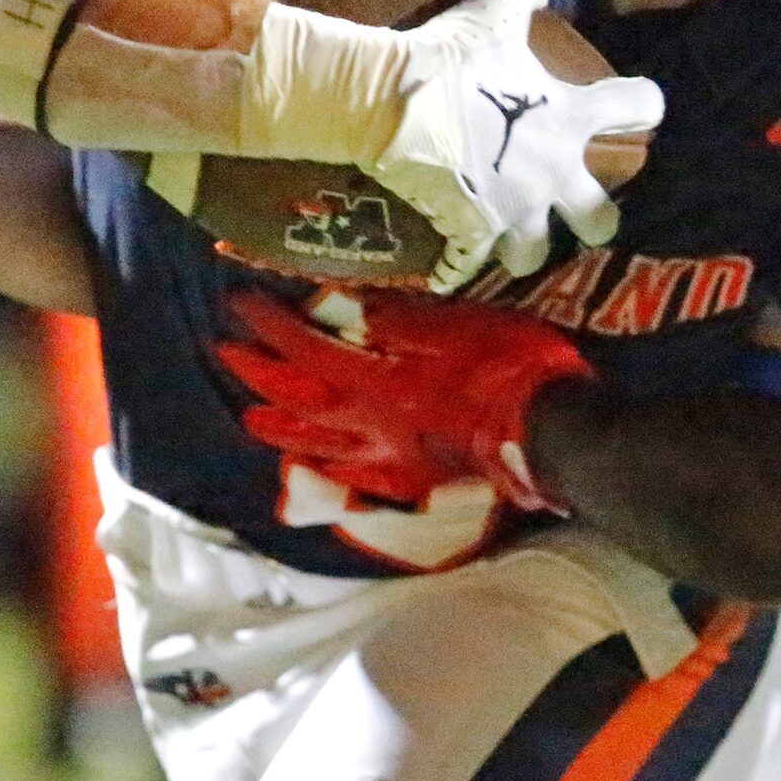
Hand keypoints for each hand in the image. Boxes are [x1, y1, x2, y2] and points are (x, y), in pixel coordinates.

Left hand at [216, 287, 593, 505]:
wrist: (553, 430)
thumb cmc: (510, 368)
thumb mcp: (457, 324)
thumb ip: (400, 321)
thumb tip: (351, 309)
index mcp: (378, 381)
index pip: (308, 348)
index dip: (271, 325)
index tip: (241, 302)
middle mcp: (373, 423)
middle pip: (301, 400)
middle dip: (260, 376)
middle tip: (227, 354)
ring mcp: (395, 456)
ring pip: (322, 446)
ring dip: (282, 430)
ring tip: (253, 419)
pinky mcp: (420, 477)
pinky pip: (364, 478)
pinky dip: (337, 472)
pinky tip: (327, 470)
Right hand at [366, 0, 664, 292]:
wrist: (389, 101)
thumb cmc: (449, 59)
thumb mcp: (492, 12)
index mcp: (570, 120)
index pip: (639, 107)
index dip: (642, 104)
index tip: (639, 107)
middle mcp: (553, 175)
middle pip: (601, 219)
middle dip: (595, 219)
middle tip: (580, 211)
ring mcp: (514, 212)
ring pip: (535, 255)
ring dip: (525, 248)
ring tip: (510, 238)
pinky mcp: (470, 234)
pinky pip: (466, 267)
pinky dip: (455, 269)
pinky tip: (446, 270)